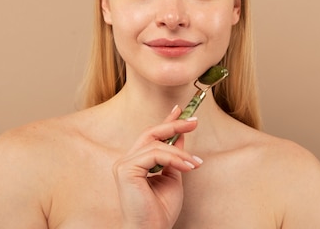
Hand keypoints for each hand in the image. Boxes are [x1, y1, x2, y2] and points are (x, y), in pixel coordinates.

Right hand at [113, 106, 202, 227]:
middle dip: (174, 124)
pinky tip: (187, 167)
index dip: (166, 121)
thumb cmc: (161, 210)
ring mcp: (124, 164)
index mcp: (136, 162)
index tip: (180, 109)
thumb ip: (174, 156)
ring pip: (156, 144)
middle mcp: (127, 161)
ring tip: (195, 163)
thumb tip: (180, 134)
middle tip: (194, 122)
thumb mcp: (173, 176)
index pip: (151, 136)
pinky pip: (155, 154)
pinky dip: (174, 158)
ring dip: (181, 152)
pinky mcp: (125, 170)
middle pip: (151, 133)